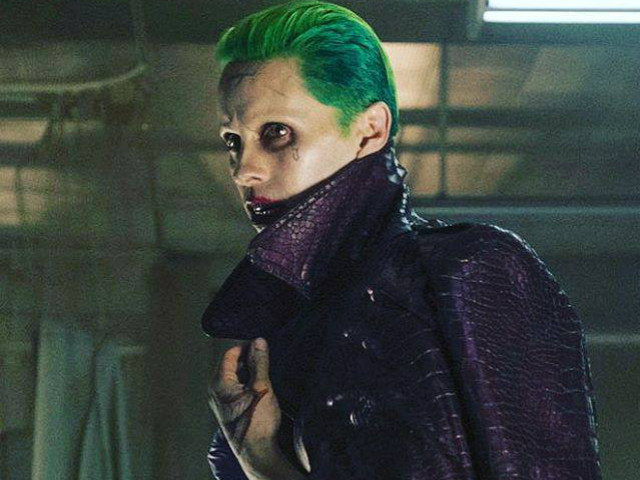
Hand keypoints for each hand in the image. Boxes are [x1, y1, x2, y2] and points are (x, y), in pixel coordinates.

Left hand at [208, 338, 281, 469]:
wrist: (256, 451)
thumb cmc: (257, 421)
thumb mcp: (261, 387)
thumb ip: (259, 362)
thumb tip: (259, 341)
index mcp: (219, 382)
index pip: (230, 353)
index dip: (247, 347)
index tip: (262, 347)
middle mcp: (214, 390)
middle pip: (230, 363)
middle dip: (248, 359)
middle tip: (265, 360)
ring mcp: (219, 400)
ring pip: (233, 375)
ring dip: (248, 371)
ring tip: (264, 375)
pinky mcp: (226, 408)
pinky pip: (234, 386)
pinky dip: (246, 382)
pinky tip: (258, 387)